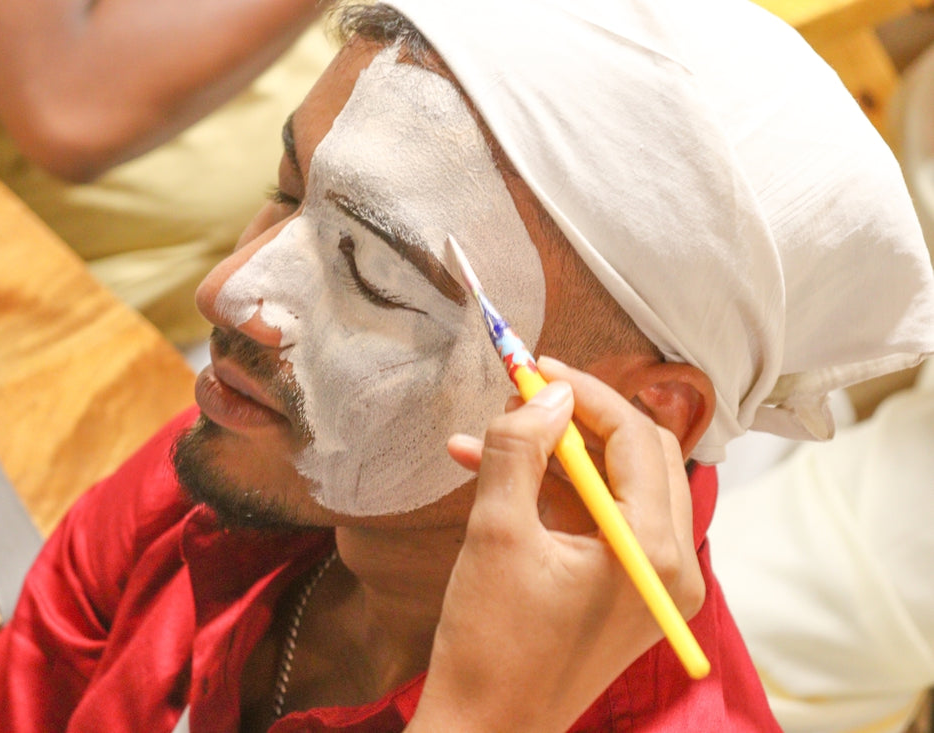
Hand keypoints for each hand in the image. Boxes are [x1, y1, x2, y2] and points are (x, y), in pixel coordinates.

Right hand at [408, 357, 704, 731]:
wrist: (487, 732)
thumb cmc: (491, 645)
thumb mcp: (497, 533)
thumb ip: (520, 450)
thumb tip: (549, 394)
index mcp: (654, 550)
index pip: (634, 437)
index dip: (584, 392)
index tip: (535, 368)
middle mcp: (672, 564)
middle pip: (638, 455)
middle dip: (578, 418)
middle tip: (525, 393)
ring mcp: (654, 583)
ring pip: (617, 486)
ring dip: (559, 457)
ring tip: (490, 436)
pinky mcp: (627, 594)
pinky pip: (601, 523)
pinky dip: (556, 497)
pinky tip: (495, 479)